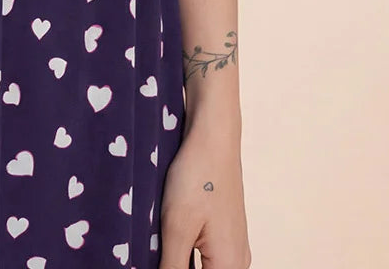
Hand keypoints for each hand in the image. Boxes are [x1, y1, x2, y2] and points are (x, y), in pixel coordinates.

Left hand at [158, 121, 251, 268]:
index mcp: (230, 266)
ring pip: (200, 268)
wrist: (214, 134)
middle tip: (151, 248)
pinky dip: (183, 253)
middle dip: (172, 265)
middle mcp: (237, 262)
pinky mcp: (223, 232)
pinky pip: (204, 256)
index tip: (155, 259)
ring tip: (154, 244)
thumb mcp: (176, 227)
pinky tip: (163, 240)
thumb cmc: (198, 176)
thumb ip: (171, 267)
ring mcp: (232, 246)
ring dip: (176, 261)